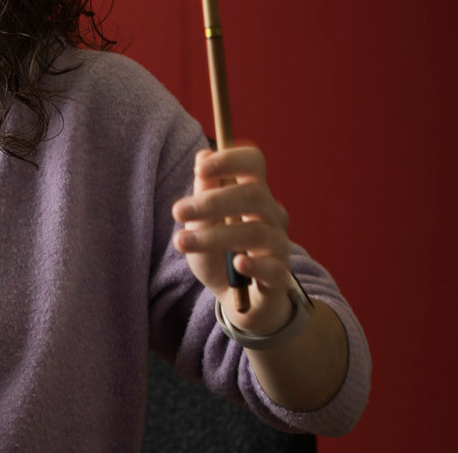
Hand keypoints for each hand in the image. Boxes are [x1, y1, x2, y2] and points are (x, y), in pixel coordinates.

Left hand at [171, 144, 294, 335]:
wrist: (237, 300)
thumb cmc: (218, 255)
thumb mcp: (201, 224)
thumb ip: (203, 193)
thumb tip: (203, 157)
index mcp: (253, 194)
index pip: (254, 163)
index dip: (230, 159)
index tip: (200, 168)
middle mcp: (271, 215)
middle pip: (255, 194)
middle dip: (214, 200)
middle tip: (178, 211)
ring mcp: (278, 245)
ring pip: (256, 231)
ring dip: (215, 235)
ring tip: (181, 242)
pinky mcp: (279, 276)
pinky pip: (272, 267)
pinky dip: (254, 264)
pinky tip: (237, 263)